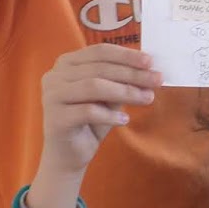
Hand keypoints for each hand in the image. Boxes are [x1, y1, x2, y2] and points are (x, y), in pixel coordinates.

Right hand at [27, 46, 161, 207]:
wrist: (68, 156)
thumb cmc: (89, 123)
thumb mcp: (108, 98)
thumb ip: (121, 82)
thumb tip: (149, 70)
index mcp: (66, 64)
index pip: (99, 52)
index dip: (126, 55)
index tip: (150, 62)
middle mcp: (55, 76)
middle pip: (100, 68)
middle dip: (132, 74)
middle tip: (157, 81)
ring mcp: (51, 96)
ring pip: (93, 86)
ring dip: (125, 92)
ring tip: (147, 98)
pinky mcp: (55, 118)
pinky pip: (88, 111)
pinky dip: (110, 115)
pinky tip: (124, 120)